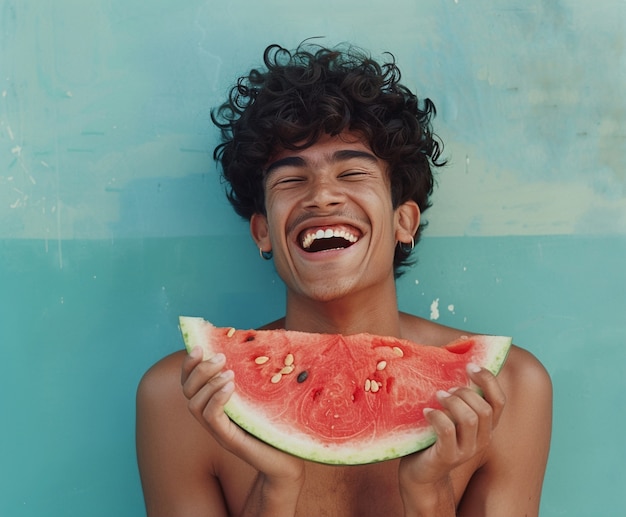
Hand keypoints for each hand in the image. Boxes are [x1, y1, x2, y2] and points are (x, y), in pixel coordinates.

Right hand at [181, 347, 304, 488]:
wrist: (289, 460)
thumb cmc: (277, 425)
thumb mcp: (262, 395)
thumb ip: (252, 376)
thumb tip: (255, 342)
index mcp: (216, 404)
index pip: (190, 382)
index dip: (189, 364)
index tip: (199, 346)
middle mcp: (212, 417)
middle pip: (187, 391)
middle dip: (199, 370)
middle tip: (220, 357)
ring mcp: (219, 430)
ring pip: (194, 405)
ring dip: (208, 383)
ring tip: (228, 372)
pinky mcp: (229, 440)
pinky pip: (211, 418)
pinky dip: (216, 399)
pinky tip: (230, 387)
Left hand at [398, 364, 505, 502]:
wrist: (420, 473)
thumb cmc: (433, 436)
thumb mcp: (450, 415)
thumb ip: (458, 396)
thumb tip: (455, 357)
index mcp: (485, 427)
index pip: (500, 401)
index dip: (488, 380)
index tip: (470, 366)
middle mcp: (481, 440)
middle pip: (485, 409)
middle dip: (466, 393)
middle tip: (447, 390)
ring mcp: (466, 451)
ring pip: (470, 419)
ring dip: (452, 402)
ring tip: (437, 397)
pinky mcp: (447, 457)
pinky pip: (447, 431)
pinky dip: (437, 416)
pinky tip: (426, 412)